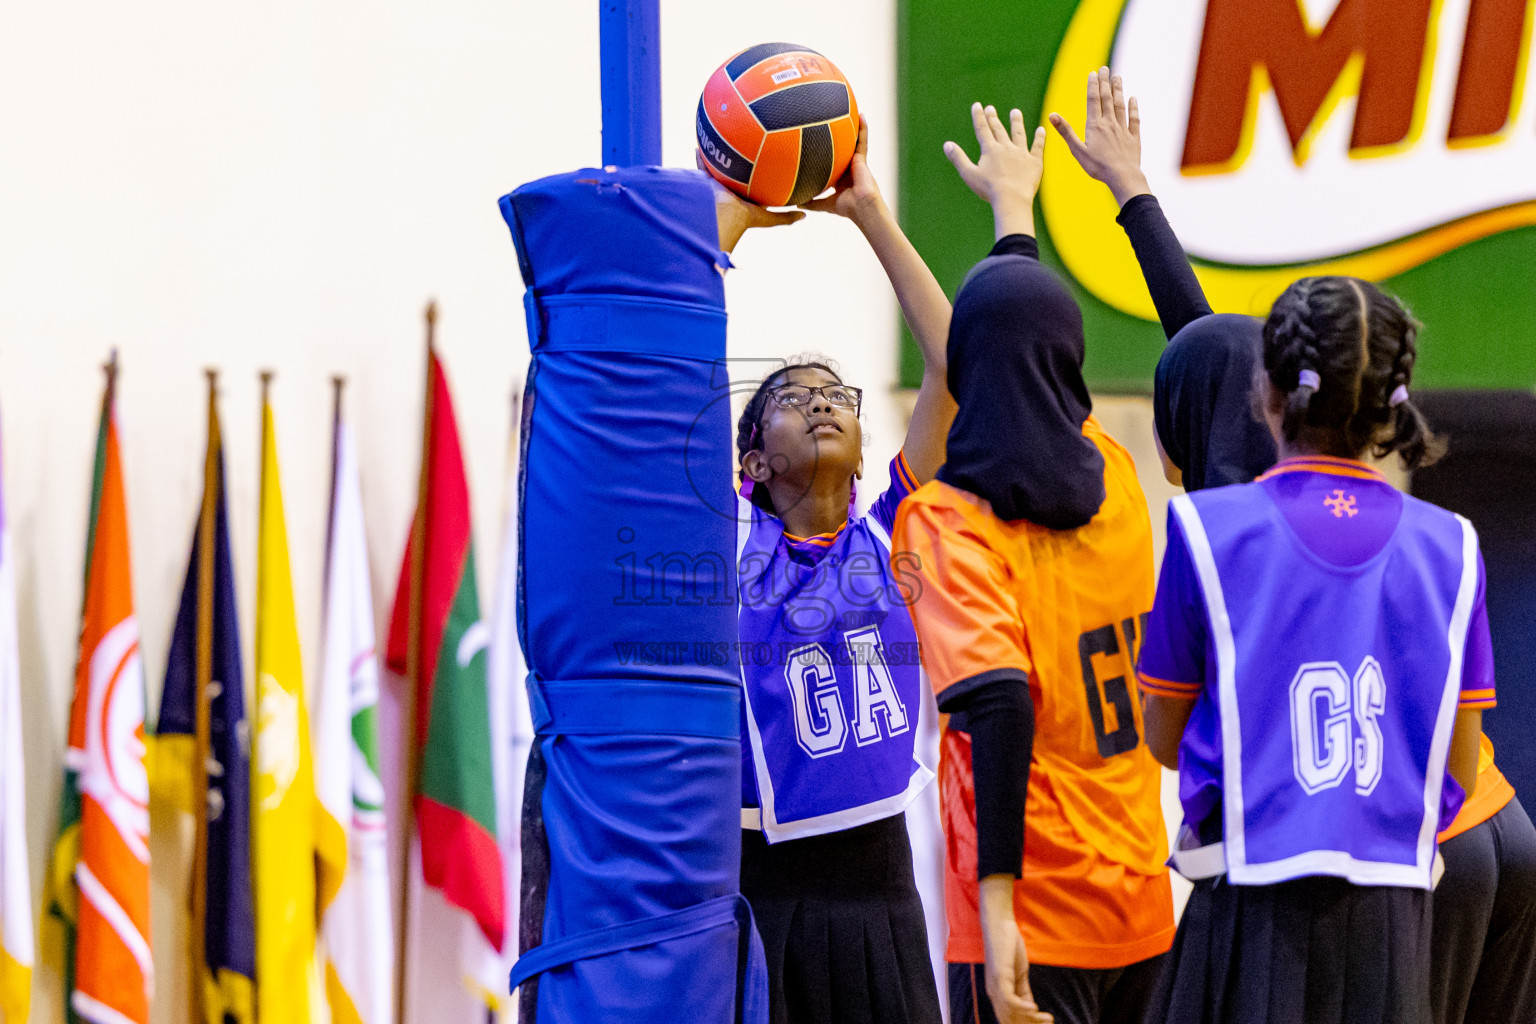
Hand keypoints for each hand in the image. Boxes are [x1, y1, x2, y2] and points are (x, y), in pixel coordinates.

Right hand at [700, 152, 803, 253]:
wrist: (725, 217)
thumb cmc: (745, 218)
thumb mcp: (769, 218)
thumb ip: (785, 217)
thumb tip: (805, 215)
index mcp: (743, 198)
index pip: (749, 185)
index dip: (753, 176)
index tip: (758, 166)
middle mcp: (729, 191)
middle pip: (733, 174)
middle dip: (735, 165)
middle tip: (741, 149)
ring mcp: (717, 185)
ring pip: (718, 169)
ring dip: (718, 158)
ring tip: (719, 142)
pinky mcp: (706, 181)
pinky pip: (703, 166)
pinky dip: (701, 158)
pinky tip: (700, 145)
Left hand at [800, 117, 886, 229]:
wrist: (862, 207)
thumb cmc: (847, 208)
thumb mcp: (825, 204)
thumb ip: (812, 203)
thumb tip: (796, 204)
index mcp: (841, 177)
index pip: (833, 162)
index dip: (827, 155)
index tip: (817, 144)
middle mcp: (848, 167)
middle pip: (843, 147)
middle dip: (840, 136)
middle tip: (831, 122)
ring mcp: (856, 161)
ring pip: (853, 141)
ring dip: (852, 126)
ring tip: (849, 111)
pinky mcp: (862, 158)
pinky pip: (862, 140)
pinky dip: (863, 127)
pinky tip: (861, 115)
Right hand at [944, 103, 1046, 240]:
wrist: (1012, 198)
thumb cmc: (989, 189)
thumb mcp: (969, 174)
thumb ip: (958, 158)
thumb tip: (947, 145)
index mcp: (990, 150)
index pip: (982, 130)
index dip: (979, 117)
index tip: (977, 105)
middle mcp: (1006, 147)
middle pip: (999, 129)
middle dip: (993, 118)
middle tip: (990, 108)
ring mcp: (1021, 153)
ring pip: (1018, 134)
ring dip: (1016, 122)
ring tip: (1015, 112)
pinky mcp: (1034, 161)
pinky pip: (1038, 146)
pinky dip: (1040, 138)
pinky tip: (1041, 129)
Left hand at [980, 875, 1052, 1023]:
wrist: (999, 924)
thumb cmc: (1008, 946)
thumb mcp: (1018, 973)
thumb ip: (1023, 991)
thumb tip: (1032, 1009)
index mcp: (997, 992)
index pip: (1010, 1017)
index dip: (1027, 1022)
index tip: (1046, 1022)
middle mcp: (993, 992)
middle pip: (1009, 1019)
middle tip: (1049, 1023)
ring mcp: (995, 986)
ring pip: (1010, 1013)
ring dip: (1031, 1019)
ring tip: (1048, 1019)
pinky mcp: (999, 978)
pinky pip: (1010, 1000)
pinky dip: (1022, 1008)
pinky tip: (1035, 1009)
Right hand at [1048, 68, 1150, 207]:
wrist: (1122, 176)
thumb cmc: (1098, 167)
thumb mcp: (1077, 150)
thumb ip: (1065, 131)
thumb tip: (1051, 115)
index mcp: (1095, 126)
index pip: (1093, 100)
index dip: (1093, 86)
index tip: (1093, 73)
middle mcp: (1109, 123)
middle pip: (1107, 99)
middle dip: (1105, 82)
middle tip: (1105, 69)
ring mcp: (1123, 129)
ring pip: (1120, 105)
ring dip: (1118, 90)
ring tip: (1118, 77)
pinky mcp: (1133, 137)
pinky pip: (1133, 119)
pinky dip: (1133, 108)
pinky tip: (1133, 99)